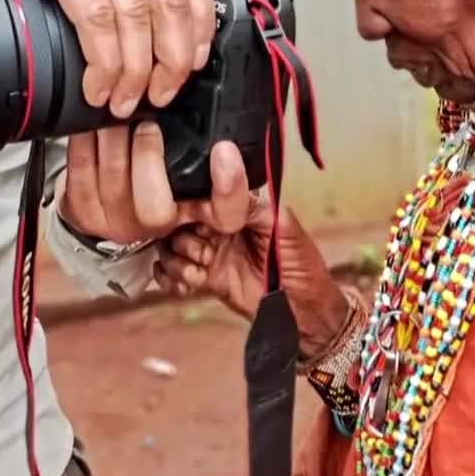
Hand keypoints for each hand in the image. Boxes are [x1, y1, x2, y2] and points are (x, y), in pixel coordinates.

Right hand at [0, 0, 214, 117]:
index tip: (194, 59)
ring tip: (125, 97)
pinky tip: (97, 79)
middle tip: (163, 91)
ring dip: (137, 67)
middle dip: (173, 57)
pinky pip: (98, 16)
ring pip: (138, 14)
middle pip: (171, 0)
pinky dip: (104, 57)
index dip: (199, 23)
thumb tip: (127, 25)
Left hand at [58, 125, 250, 243]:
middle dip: (147, 156)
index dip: (230, 186)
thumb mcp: (191, 165)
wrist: (109, 200)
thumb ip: (204, 145)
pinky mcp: (84, 213)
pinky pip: (80, 173)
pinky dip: (83, 142)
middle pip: (155, 209)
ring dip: (112, 139)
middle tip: (147, 122)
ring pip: (112, 183)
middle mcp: (160, 226)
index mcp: (197, 213)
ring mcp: (119, 224)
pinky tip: (89, 124)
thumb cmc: (155, 173)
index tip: (225, 150)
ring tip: (115, 112)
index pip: (227, 214)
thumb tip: (205, 105)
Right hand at [154, 200, 350, 358]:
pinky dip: (171, 280)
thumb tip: (226, 166)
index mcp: (235, 207)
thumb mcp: (282, 226)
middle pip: (175, 220)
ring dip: (177, 260)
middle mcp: (216, 226)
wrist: (304, 310)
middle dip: (181, 236)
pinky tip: (190, 286)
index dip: (189, 206)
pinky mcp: (203, 278)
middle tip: (204, 253)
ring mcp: (208, 252)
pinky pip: (172, 274)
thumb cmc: (301, 263)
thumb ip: (250, 203)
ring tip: (200, 271)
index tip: (199, 221)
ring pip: (169, 247)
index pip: (198, 196)